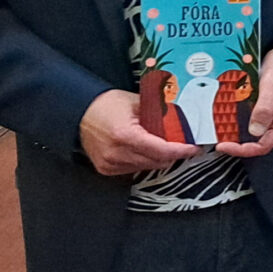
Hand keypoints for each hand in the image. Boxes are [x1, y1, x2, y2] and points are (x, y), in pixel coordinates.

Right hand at [79, 89, 202, 176]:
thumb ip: (160, 111)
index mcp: (125, 136)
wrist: (78, 112)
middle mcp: (117, 153)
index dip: (181, 151)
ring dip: (159, 158)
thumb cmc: (106, 104)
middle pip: (157, 161)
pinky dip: (144, 161)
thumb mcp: (137, 102)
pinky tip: (145, 148)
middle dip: (173, 154)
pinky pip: (134, 169)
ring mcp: (110, 164)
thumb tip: (184, 116)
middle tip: (183, 143)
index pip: (162, 150)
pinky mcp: (106, 169)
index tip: (194, 148)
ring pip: (147, 167)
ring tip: (164, 144)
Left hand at [218, 37, 272, 156]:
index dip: (242, 149)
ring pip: (255, 131)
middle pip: (258, 140)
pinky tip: (230, 113)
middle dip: (237, 141)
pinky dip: (241, 119)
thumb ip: (265, 107)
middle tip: (217, 136)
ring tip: (220, 124)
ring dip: (238, 129)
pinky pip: (255, 119)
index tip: (223, 145)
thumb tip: (255, 130)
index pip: (264, 145)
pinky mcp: (272, 109)